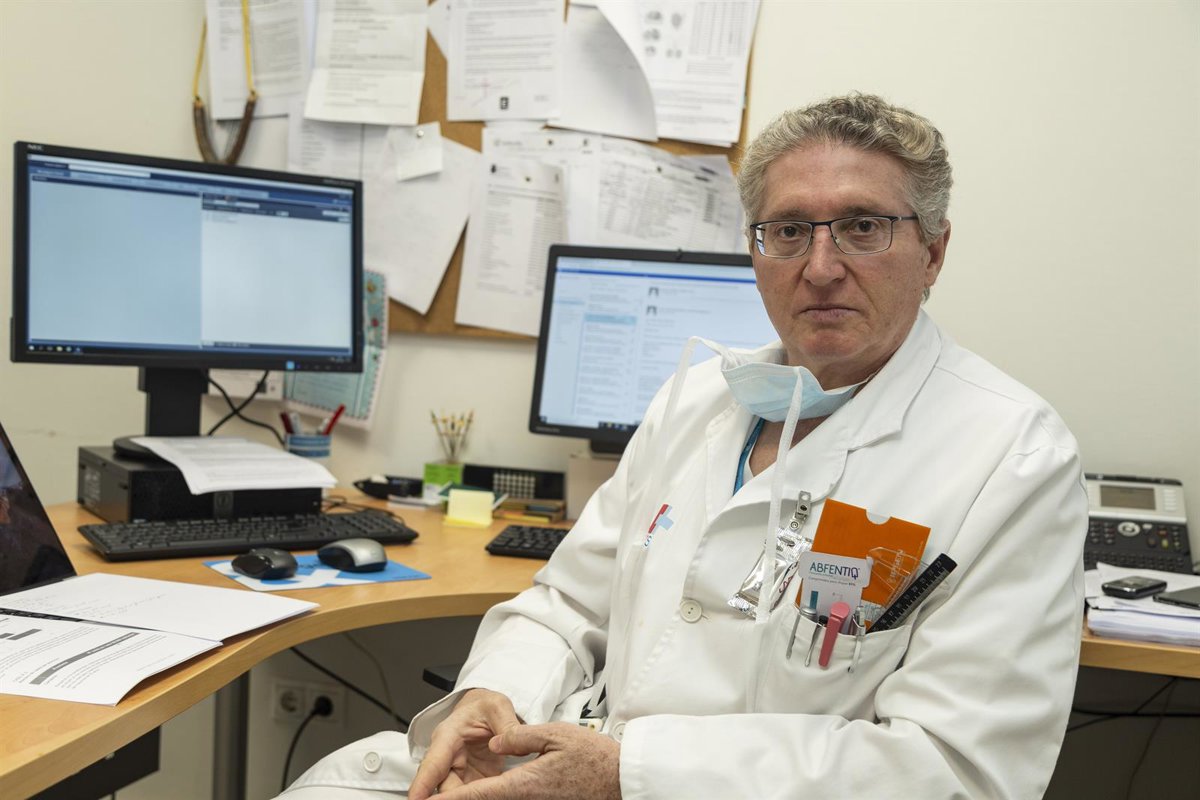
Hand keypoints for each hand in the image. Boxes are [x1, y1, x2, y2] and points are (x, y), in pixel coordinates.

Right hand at [409, 689, 521, 799]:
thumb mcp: (498, 707)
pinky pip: (471, 796)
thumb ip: (507, 727)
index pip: (432, 763)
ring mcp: (458, 773)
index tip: (415, 799)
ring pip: (455, 795)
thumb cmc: (483, 707)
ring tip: (485, 796)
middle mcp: (447, 758)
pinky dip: (480, 797)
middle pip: (442, 786)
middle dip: (449, 798)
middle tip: (471, 797)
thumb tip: (507, 745)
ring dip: (466, 798)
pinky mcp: (471, 783)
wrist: (484, 713)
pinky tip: (492, 796)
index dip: (422, 783)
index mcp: (447, 736)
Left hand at [432, 722, 620, 799]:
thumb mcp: (555, 734)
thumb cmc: (594, 757)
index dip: (449, 799)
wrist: (622, 779)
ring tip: (453, 792)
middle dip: (458, 799)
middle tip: (433, 796)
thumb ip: (520, 737)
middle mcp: (525, 799)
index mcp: (523, 783)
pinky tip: (487, 791)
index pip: (477, 794)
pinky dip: (492, 796)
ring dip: (475, 796)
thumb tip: (495, 742)